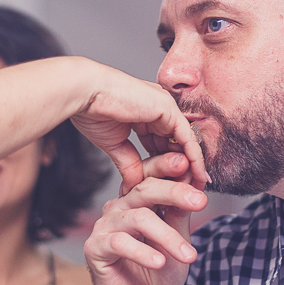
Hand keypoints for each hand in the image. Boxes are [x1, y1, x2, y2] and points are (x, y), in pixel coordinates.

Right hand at [69, 60, 206, 191]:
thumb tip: (133, 185)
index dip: (165, 164)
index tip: (170, 185)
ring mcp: (165, 107)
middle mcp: (159, 108)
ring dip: (192, 166)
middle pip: (175, 142)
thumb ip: (129, 162)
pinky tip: (198, 175)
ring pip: (185, 141)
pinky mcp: (169, 109)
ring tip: (196, 188)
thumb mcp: (114, 143)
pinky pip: (187, 137)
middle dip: (181, 167)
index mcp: (145, 112)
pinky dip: (194, 158)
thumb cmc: (92, 111)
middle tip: (189, 191)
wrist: (85, 94)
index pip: (161, 141)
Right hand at [83, 157, 206, 284]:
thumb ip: (181, 213)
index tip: (196, 169)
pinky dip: (143, 252)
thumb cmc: (160, 275)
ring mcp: (104, 227)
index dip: (170, 169)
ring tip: (189, 255)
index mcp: (136, 202)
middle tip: (200, 202)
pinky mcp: (95, 249)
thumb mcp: (179, 240)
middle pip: (145, 189)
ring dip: (167, 236)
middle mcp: (118, 208)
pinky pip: (119, 243)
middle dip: (175, 193)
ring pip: (138, 218)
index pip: (151, 176)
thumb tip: (197, 184)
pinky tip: (160, 262)